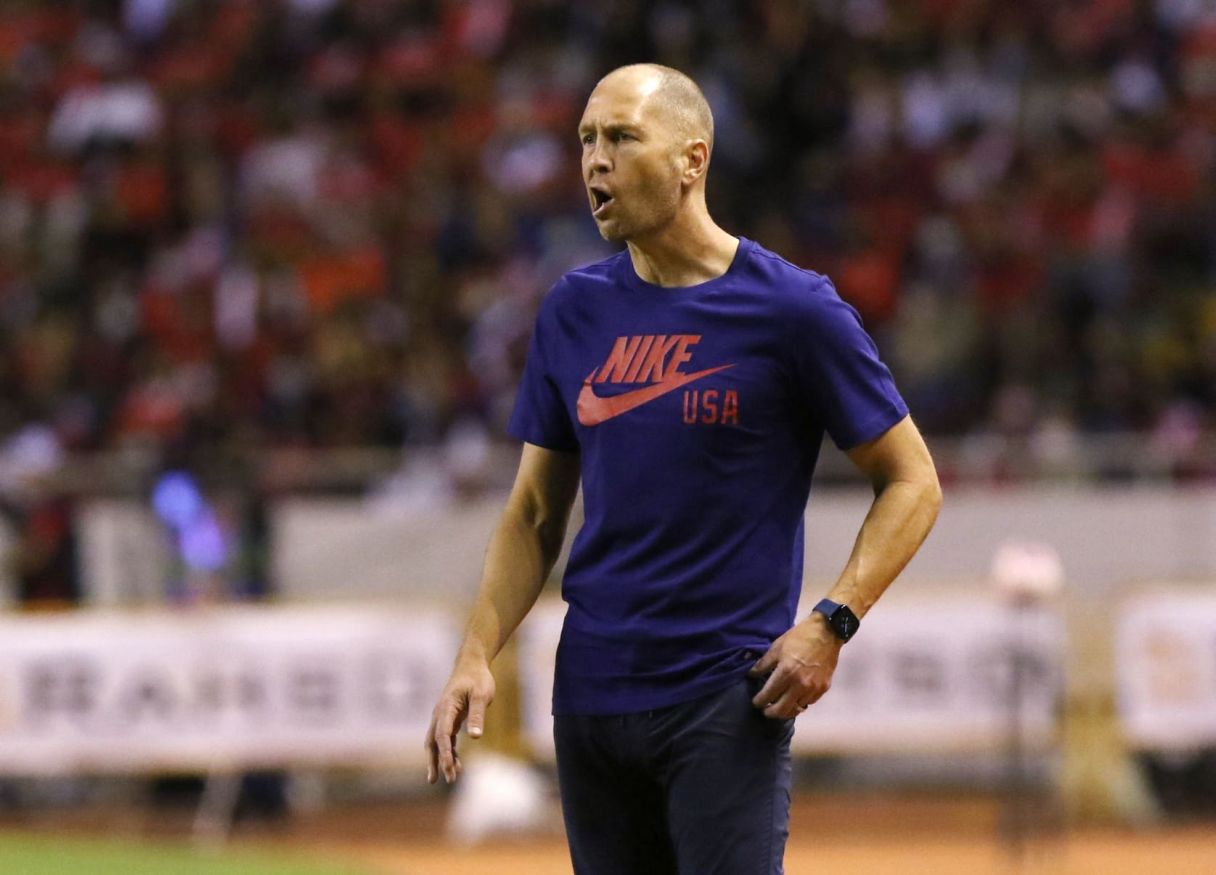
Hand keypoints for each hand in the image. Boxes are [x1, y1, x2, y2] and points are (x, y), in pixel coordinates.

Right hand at [424, 654, 495, 783]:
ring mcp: (443, 717)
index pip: (442, 735)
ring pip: (437, 742)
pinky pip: (445, 739)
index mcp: (446, 707)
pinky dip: (448, 751)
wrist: (471, 665)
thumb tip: (475, 736)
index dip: (445, 753)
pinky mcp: (449, 719)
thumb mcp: (482, 695)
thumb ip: (477, 714)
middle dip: (437, 762)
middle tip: (445, 779)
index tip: (450, 769)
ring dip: (442, 759)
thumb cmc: (477, 678)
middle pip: (433, 742)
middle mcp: (440, 714)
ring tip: (451, 777)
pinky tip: (456, 763)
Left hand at [748, 614, 841, 718]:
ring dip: (786, 710)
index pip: (768, 695)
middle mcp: (799, 684)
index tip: (756, 702)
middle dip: (770, 713)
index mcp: (785, 672)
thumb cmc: (799, 638)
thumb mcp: (777, 647)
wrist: (827, 633)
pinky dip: (800, 703)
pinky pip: (809, 702)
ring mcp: (813, 688)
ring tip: (780, 706)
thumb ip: (763, 664)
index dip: (759, 701)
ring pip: (796, 709)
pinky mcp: (823, 688)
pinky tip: (795, 698)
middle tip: (765, 711)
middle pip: (782, 709)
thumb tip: (752, 675)